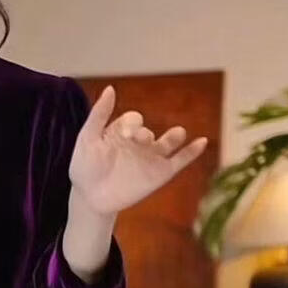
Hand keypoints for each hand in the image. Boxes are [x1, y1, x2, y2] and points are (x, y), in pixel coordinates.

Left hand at [69, 86, 207, 215]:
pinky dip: (192, 151)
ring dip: (173, 136)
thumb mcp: (87, 138)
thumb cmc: (85, 167)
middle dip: (143, 133)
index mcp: (121, 132)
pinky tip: (202, 141)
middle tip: (137, 140)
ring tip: (177, 134)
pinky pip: (180, 161)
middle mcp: (138, 143)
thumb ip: (99, 115)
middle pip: (148, 130)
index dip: (130, 123)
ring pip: (169, 142)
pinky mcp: (160, 174)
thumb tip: (111, 88)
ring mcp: (150, 158)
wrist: (90, 198)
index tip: (124, 135)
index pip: (133, 119)